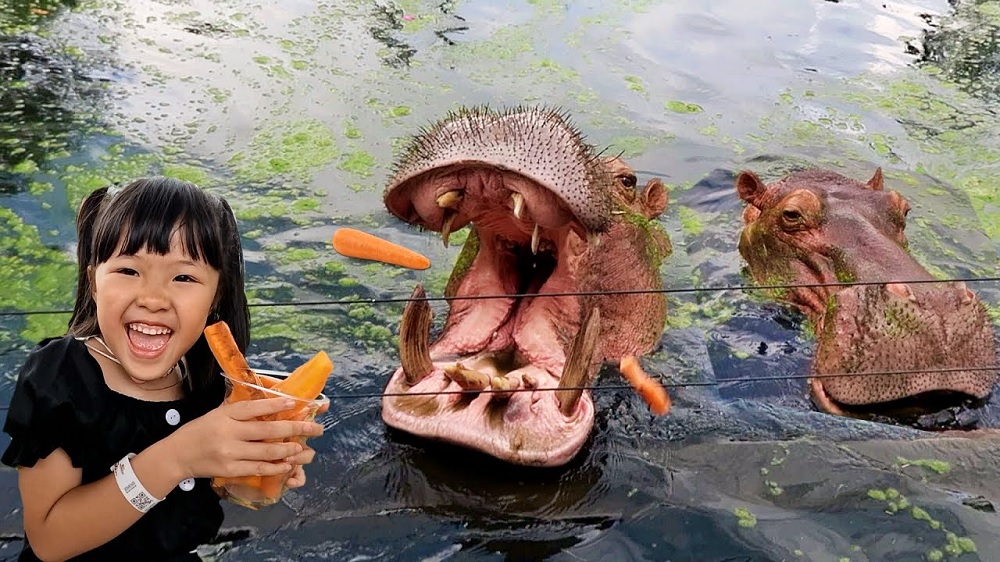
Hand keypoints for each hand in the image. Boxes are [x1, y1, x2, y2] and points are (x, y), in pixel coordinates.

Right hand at [169, 397, 323, 480]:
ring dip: (288, 450)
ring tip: (302, 447)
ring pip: (267, 451)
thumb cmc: (201, 430)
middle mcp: (229, 432)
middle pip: (268, 430)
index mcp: (226, 414)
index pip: (254, 407)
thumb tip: (273, 403)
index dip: (276, 405)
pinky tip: (287, 464)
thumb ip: (242, 410)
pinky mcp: (230, 469)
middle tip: (314, 428)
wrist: (177, 455)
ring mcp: (230, 452)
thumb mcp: (218, 413)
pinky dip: (275, 467)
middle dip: (295, 429)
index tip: (295, 402)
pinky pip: (258, 468)